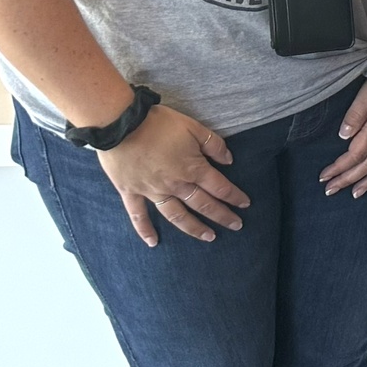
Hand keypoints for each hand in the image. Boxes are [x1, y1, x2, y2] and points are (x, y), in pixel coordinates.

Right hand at [99, 105, 247, 246]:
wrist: (120, 124)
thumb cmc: (159, 123)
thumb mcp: (194, 127)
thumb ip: (214, 145)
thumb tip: (229, 160)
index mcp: (193, 169)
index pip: (220, 187)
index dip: (234, 196)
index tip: (245, 205)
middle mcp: (175, 185)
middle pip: (203, 205)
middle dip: (222, 216)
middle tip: (236, 226)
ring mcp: (152, 191)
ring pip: (177, 215)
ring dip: (194, 228)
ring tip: (209, 237)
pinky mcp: (131, 192)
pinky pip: (138, 215)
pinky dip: (145, 230)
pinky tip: (153, 242)